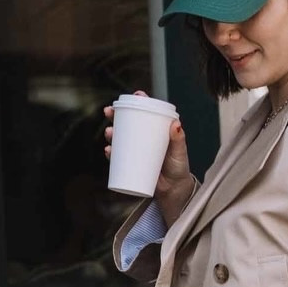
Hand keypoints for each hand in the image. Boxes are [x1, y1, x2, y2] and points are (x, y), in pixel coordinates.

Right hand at [104, 92, 193, 224]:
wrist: (174, 191)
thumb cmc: (179, 168)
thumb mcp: (179, 153)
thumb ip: (178, 140)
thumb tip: (176, 124)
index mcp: (156, 130)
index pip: (147, 111)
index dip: (139, 101)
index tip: (135, 95)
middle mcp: (144, 138)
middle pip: (127, 122)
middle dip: (115, 115)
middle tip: (109, 113)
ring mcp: (136, 151)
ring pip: (120, 138)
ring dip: (111, 133)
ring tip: (109, 133)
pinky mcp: (132, 164)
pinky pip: (118, 157)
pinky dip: (111, 153)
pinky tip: (108, 151)